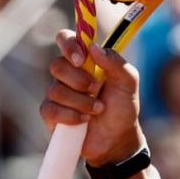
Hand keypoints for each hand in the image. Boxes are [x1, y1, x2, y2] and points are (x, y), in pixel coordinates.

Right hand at [42, 31, 144, 166]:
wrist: (118, 139)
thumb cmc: (122, 108)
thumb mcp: (128, 83)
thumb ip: (117, 63)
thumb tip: (94, 48)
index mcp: (84, 61)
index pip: (65, 39)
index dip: (68, 44)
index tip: (81, 59)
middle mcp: (67, 74)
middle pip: (57, 66)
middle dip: (79, 80)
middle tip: (96, 89)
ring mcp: (57, 94)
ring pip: (56, 90)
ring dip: (81, 102)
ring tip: (98, 110)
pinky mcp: (51, 114)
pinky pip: (51, 110)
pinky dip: (71, 116)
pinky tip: (84, 121)